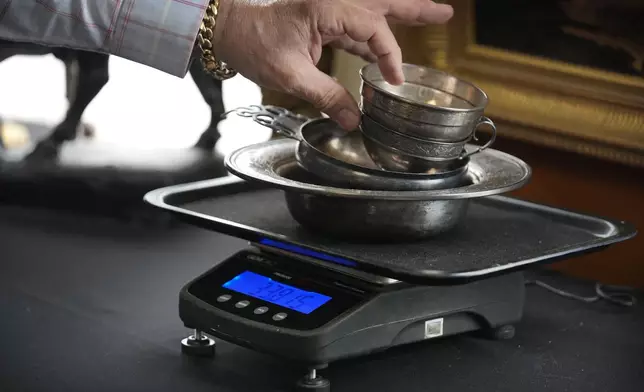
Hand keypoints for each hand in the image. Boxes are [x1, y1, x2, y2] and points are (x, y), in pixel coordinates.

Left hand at [213, 0, 453, 129]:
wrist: (226, 28)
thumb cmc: (251, 42)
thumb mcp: (290, 75)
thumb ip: (326, 96)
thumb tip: (354, 118)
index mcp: (326, 7)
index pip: (373, 28)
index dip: (389, 55)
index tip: (395, 80)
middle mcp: (332, 3)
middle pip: (384, 4)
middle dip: (416, 9)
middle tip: (446, 12)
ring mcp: (328, 10)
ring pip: (374, 13)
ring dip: (402, 16)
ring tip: (432, 15)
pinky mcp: (323, 20)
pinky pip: (357, 27)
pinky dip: (374, 38)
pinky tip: (386, 50)